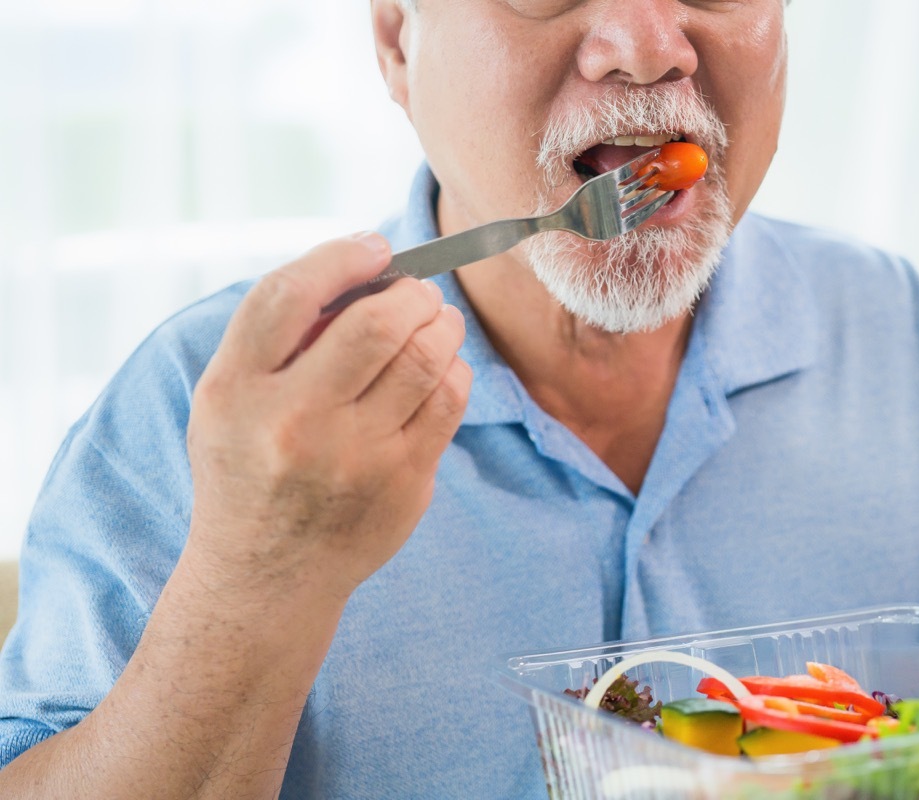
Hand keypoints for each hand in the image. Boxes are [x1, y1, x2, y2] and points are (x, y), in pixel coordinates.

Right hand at [185, 232, 471, 600]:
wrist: (265, 577)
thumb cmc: (249, 469)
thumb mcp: (227, 400)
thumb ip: (276, 337)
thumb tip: (362, 271)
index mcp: (236, 391)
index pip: (289, 295)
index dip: (342, 256)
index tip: (375, 247)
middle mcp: (295, 423)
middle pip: (376, 323)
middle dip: (411, 293)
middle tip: (418, 293)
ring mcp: (355, 457)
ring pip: (426, 357)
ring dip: (442, 324)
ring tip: (436, 321)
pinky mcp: (403, 482)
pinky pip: (450, 400)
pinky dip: (454, 369)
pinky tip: (441, 368)